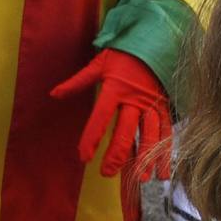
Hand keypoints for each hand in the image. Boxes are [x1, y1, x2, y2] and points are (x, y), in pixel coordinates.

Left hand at [50, 48, 171, 179]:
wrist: (156, 40)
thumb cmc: (123, 54)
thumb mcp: (98, 64)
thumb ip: (76, 82)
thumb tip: (53, 94)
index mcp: (115, 88)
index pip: (100, 118)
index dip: (91, 138)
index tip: (83, 157)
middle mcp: (135, 100)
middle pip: (125, 131)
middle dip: (116, 155)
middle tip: (107, 173)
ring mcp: (153, 105)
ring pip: (150, 135)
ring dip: (146, 158)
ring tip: (141, 179)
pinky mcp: (166, 107)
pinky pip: (167, 132)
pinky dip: (166, 151)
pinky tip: (163, 171)